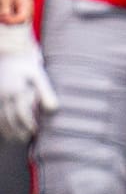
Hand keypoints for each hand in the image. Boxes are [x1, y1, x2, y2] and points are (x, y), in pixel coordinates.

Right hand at [0, 25, 55, 141]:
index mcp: (16, 91)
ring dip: (7, 130)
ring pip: (0, 118)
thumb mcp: (38, 74)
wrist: (8, 54)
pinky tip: (6, 131)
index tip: (36, 132)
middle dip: (17, 131)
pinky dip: (0, 123)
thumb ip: (46, 92)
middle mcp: (4, 96)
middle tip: (26, 139)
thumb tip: (53, 109)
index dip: (28, 124)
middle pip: (9, 119)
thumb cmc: (26, 64)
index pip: (22, 113)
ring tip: (17, 139)